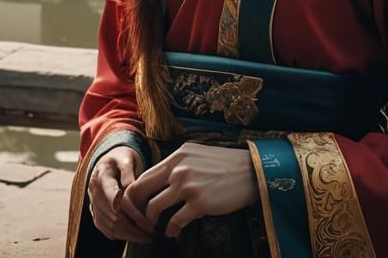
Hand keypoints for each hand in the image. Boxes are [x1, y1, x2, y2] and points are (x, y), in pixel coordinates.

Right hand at [87, 145, 154, 243]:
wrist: (106, 161)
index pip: (115, 197)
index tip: (145, 221)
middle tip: (151, 233)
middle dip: (133, 227)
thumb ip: (128, 169)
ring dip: (127, 235)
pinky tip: (131, 236)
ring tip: (144, 237)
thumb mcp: (126, 157)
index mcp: (102, 176)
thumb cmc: (120, 158)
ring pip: (108, 225)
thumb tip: (130, 186)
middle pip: (113, 215)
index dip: (130, 211)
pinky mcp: (94, 211)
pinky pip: (104, 228)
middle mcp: (94, 191)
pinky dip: (118, 235)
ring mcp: (93, 203)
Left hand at [120, 141, 260, 238]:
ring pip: (154, 208)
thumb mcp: (197, 155)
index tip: (137, 207)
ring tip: (156, 228)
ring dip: (151, 223)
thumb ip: (177, 165)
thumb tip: (158, 181)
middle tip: (141, 221)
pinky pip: (174, 221)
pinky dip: (170, 230)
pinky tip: (172, 232)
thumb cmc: (224, 165)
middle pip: (141, 191)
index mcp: (177, 156)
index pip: (144, 176)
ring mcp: (188, 185)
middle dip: (136, 210)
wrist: (251, 172)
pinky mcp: (199, 202)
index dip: (135, 195)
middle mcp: (179, 168)